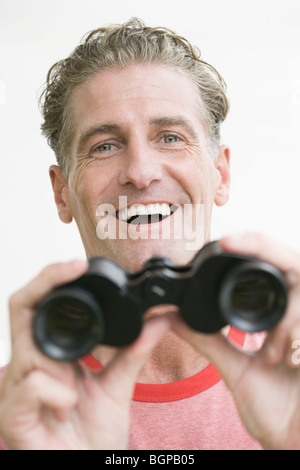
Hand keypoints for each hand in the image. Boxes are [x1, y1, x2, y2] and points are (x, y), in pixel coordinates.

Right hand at [0, 260, 171, 449]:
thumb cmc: (91, 436)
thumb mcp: (117, 385)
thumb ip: (134, 351)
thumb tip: (161, 319)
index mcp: (48, 355)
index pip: (36, 304)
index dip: (51, 278)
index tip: (79, 262)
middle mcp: (27, 367)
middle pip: (19, 309)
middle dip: (46, 286)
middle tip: (72, 270)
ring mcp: (16, 391)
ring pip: (27, 349)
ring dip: (60, 361)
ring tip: (76, 388)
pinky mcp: (13, 416)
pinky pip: (32, 385)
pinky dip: (58, 390)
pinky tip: (69, 405)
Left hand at [172, 232, 299, 449]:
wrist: (296, 443)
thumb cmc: (276, 408)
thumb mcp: (236, 369)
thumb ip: (208, 340)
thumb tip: (174, 316)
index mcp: (283, 314)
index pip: (273, 266)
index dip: (255, 245)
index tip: (225, 241)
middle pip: (294, 263)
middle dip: (266, 250)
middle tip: (235, 245)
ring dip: (287, 317)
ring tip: (272, 355)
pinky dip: (296, 336)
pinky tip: (288, 362)